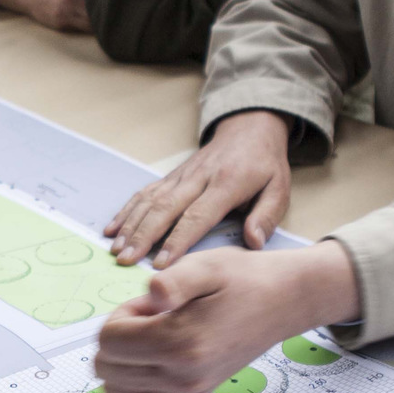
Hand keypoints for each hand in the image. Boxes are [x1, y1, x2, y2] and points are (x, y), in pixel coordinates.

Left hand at [58, 241, 358, 392]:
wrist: (280, 303)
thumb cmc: (241, 281)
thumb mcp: (206, 266)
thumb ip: (176, 279)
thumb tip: (153, 292)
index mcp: (180, 343)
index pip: (110, 337)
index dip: (123, 314)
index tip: (154, 304)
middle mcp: (181, 376)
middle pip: (105, 363)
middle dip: (119, 335)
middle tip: (159, 317)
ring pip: (112, 386)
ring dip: (123, 360)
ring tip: (161, 336)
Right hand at [107, 109, 289, 269]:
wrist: (249, 128)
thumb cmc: (265, 165)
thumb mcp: (280, 188)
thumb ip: (266, 216)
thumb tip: (252, 243)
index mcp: (226, 184)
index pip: (197, 215)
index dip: (177, 240)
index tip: (161, 264)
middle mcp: (198, 178)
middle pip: (165, 208)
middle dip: (143, 236)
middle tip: (125, 260)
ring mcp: (182, 176)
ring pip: (150, 200)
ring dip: (131, 225)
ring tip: (115, 249)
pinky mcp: (172, 176)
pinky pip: (146, 192)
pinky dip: (127, 210)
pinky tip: (113, 228)